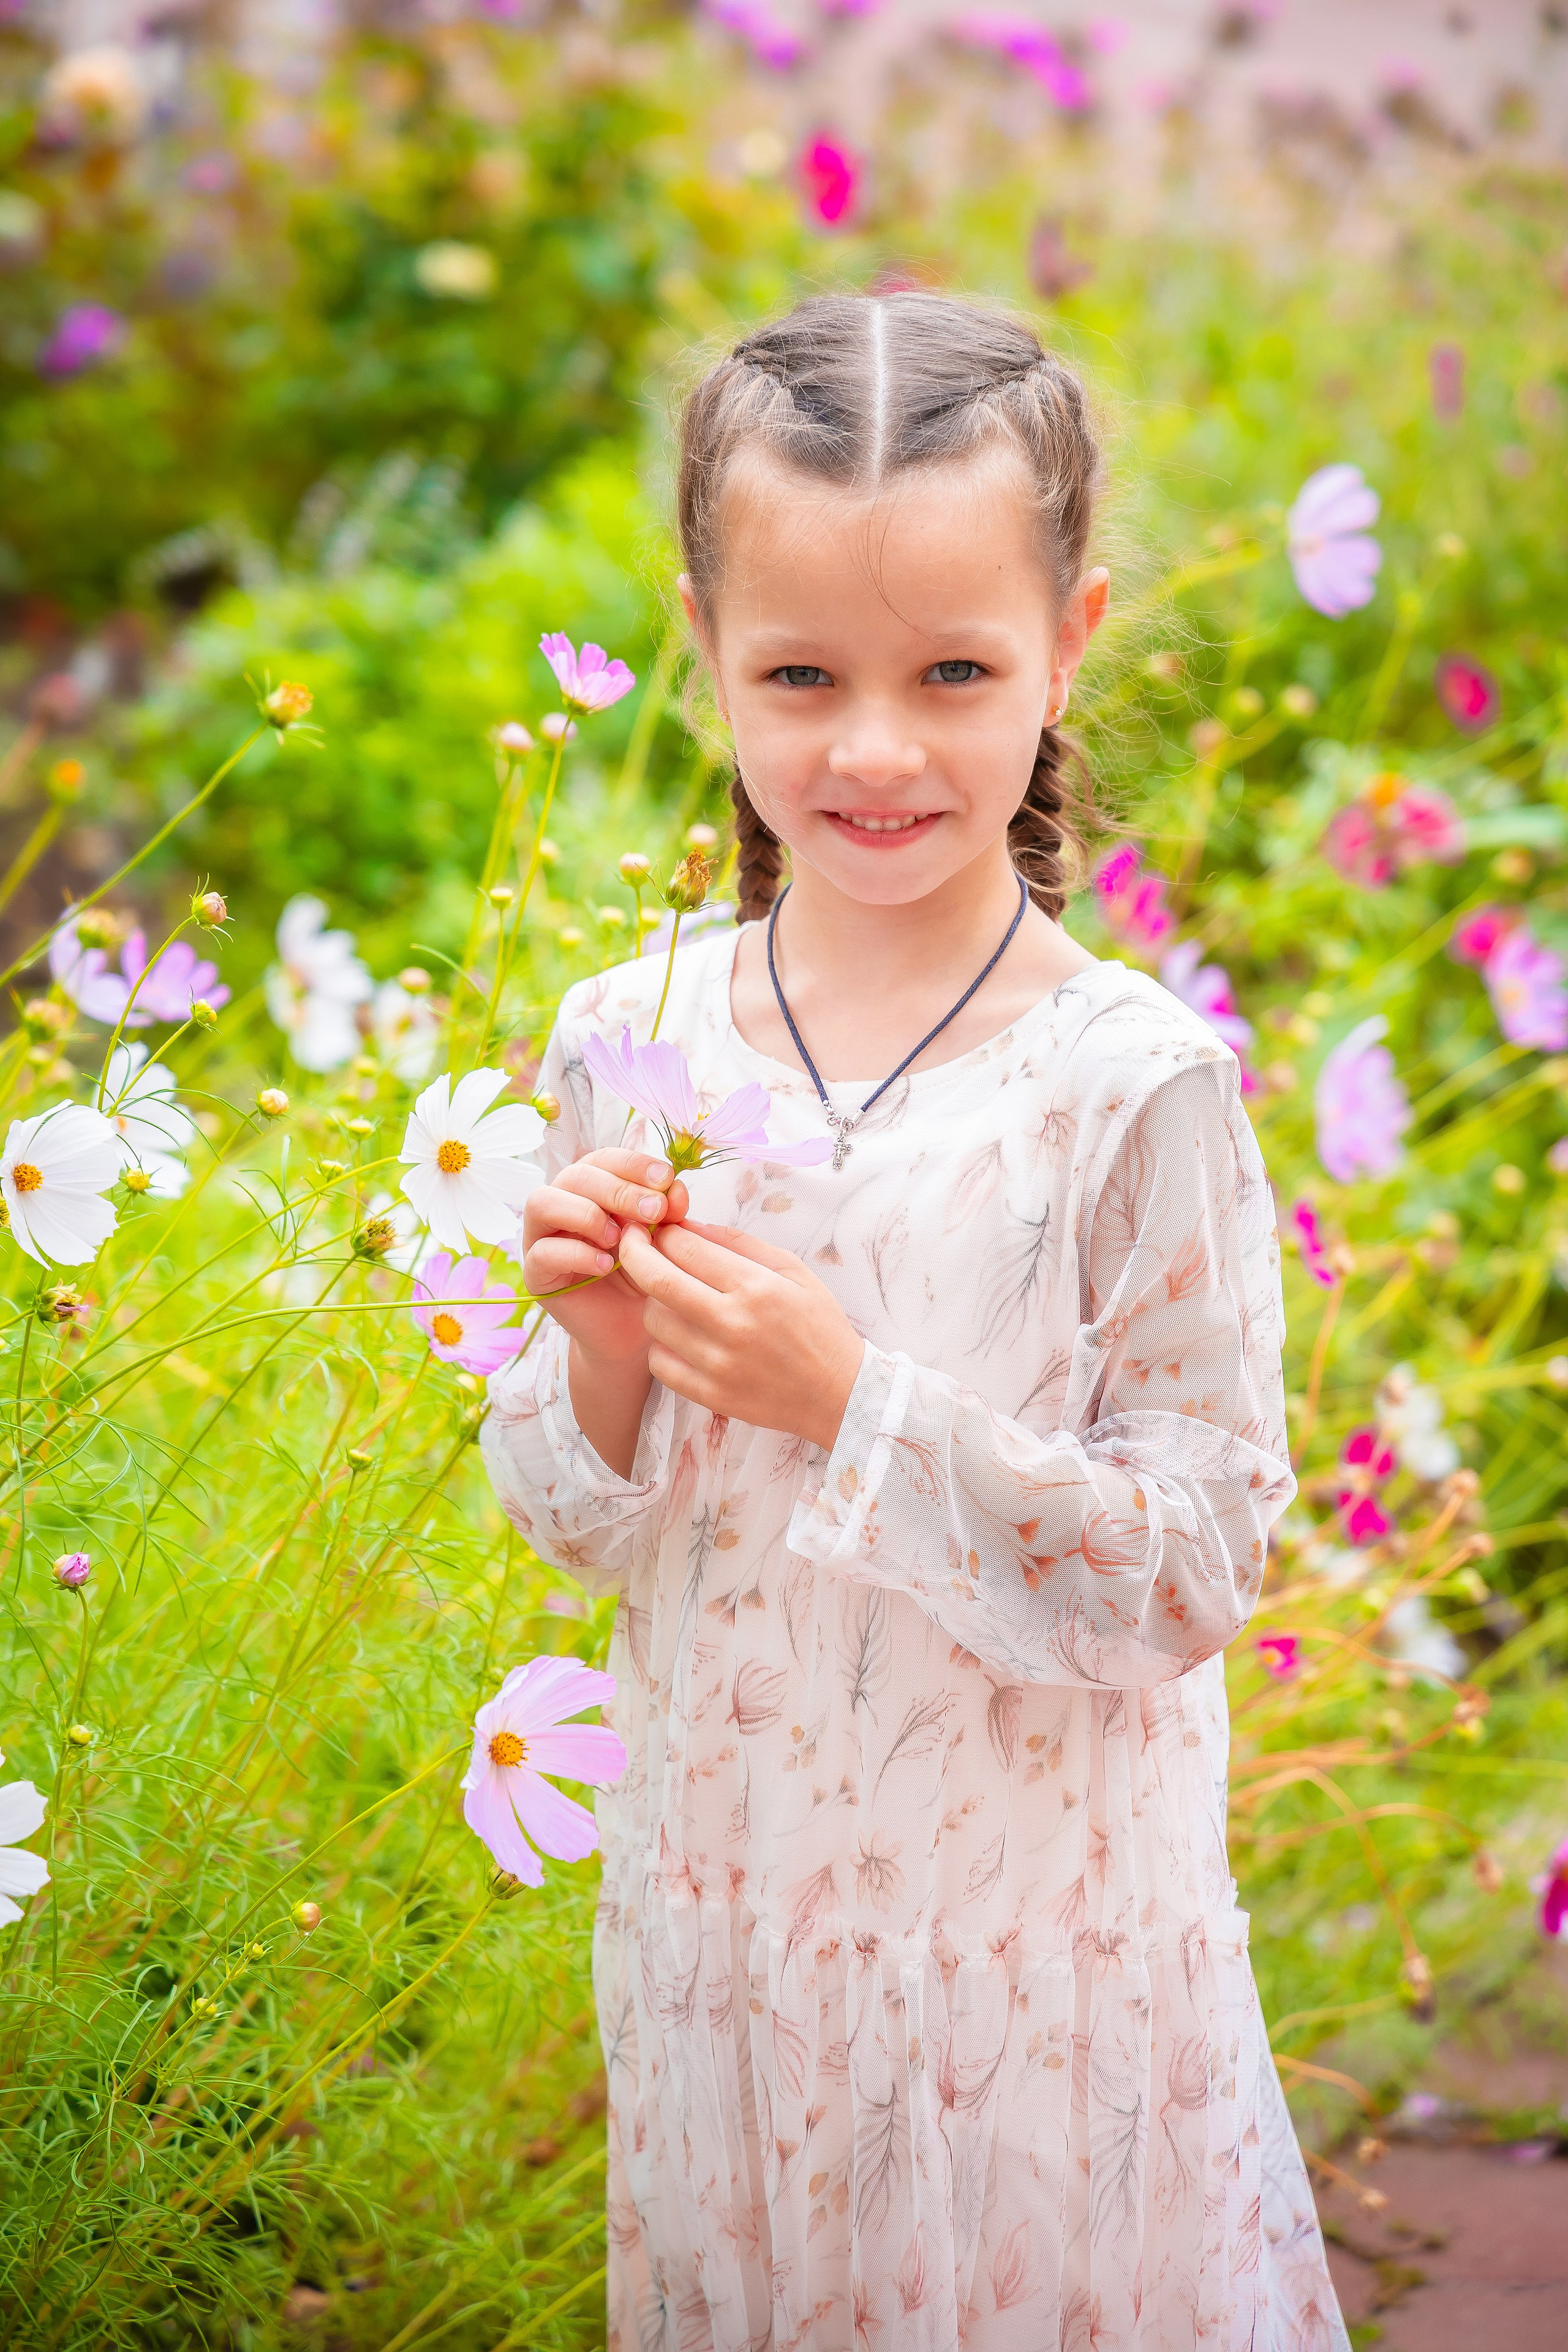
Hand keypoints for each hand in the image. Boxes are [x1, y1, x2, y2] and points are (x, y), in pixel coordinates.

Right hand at [521, 1149, 688, 1365]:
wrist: (635, 1327)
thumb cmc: (646, 1274)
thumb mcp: (661, 1239)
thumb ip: (667, 1212)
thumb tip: (675, 1189)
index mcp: (591, 1187)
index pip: (604, 1159)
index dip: (633, 1164)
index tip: (667, 1179)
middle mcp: (561, 1203)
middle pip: (575, 1175)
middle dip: (617, 1189)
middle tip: (654, 1210)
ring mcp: (541, 1237)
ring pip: (542, 1202)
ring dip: (586, 1213)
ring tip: (620, 1238)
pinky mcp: (535, 1274)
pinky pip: (543, 1252)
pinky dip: (577, 1253)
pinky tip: (606, 1266)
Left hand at [617, 1219, 864, 1452]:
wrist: (838, 1392)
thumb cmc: (818, 1325)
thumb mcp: (792, 1269)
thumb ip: (739, 1244)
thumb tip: (689, 1226)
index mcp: (756, 1287)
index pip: (686, 1248)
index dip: (662, 1232)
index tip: (657, 1228)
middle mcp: (734, 1324)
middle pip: (657, 1280)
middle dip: (634, 1253)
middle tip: (632, 1243)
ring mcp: (719, 1364)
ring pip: (653, 1321)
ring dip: (655, 1302)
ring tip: (674, 1298)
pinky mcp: (711, 1395)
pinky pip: (659, 1363)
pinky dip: (661, 1346)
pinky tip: (681, 1337)